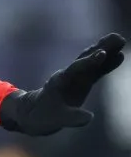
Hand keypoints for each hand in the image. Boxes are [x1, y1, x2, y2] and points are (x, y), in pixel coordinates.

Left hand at [0, 33, 125, 135]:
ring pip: (92, 61)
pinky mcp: (83, 81)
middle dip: (101, 48)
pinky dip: (107, 63)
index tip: (102, 53)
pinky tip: (120, 56)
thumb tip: (90, 117)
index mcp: (60, 81)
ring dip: (106, 51)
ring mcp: (76, 77)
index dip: (89, 62)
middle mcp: (69, 75)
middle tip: (117, 37)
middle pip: (86, 59)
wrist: (36, 112)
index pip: (76, 69)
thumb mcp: (57, 119)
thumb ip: (72, 118)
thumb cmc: (44, 115)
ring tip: (120, 40)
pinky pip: (97, 70)